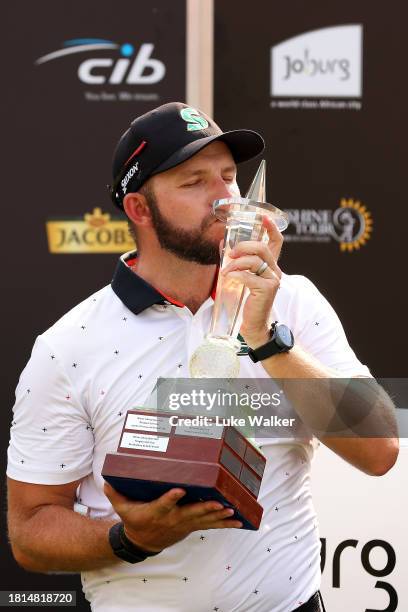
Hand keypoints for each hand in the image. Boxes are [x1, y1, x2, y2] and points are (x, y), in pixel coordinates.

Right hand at [104, 483, 241, 552]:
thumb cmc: (134, 520)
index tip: (178, 490)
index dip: (171, 498)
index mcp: (155, 511)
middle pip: (190, 513)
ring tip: (232, 510)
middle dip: (205, 508)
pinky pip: (210, 525)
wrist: (143, 541)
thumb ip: (115, 494)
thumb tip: (106, 481)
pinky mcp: (192, 526)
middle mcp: (172, 518)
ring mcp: (184, 523)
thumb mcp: (122, 508)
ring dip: (219, 516)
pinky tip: (238, 520)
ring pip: (204, 520)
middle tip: (219, 502)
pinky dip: (224, 523)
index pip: (163, 504)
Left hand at [221, 215, 282, 347]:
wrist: (253, 325)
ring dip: (236, 263)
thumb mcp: (243, 278)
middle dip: (244, 247)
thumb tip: (223, 245)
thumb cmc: (247, 301)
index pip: (277, 242)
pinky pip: (249, 276)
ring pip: (255, 261)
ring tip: (226, 271)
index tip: (263, 217)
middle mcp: (275, 271)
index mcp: (271, 266)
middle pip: (263, 248)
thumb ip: (237, 262)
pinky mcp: (267, 289)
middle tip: (230, 253)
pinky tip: (229, 278)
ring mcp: (273, 280)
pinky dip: (236, 275)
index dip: (271, 228)